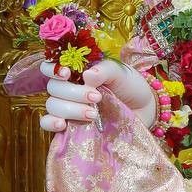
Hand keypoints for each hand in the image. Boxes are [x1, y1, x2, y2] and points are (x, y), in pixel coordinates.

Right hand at [39, 57, 155, 134]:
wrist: (143, 109)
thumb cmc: (129, 86)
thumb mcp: (120, 72)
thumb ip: (104, 70)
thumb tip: (87, 75)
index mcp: (77, 70)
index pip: (52, 66)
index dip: (53, 69)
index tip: (67, 73)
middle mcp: (68, 87)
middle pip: (54, 88)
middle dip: (74, 93)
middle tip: (97, 97)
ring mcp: (67, 107)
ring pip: (53, 105)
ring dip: (71, 109)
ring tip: (93, 114)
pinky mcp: (69, 125)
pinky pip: (48, 124)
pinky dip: (51, 123)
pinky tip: (62, 125)